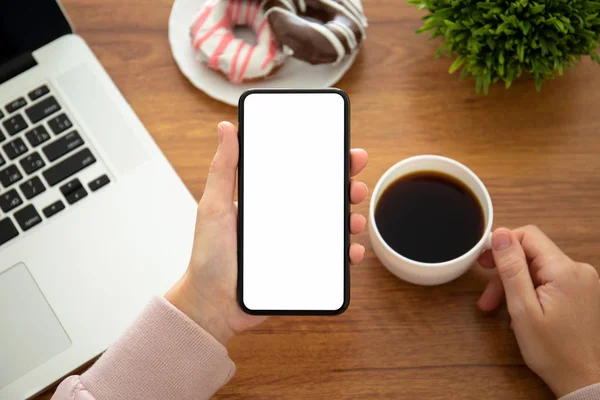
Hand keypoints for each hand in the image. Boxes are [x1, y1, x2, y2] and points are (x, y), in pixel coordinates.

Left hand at [166, 122, 368, 344]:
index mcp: (267, 201)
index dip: (325, 162)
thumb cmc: (209, 256)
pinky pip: (331, 258)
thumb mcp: (213, 206)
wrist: (212, 304)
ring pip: (332, 226)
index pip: (301, 174)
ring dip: (350, 218)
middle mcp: (284, 219)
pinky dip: (347, 253)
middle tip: (355, 184)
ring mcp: (294, 244)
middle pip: (323, 198)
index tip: (343, 151)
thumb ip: (223, 169)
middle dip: (346, 187)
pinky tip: (352, 250)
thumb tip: (227, 129)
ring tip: (354, 219)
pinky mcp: (301, 267)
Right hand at [477, 226, 599, 396]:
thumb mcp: (522, 309)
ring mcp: (582, 281)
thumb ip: (511, 268)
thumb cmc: (553, 351)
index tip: (484, 265)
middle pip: (531, 254)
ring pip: (537, 268)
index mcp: (564, 270)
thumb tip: (501, 234)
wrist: (583, 380)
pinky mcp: (581, 292)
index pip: (528, 235)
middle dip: (505, 272)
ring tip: (497, 309)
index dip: (502, 245)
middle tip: (487, 297)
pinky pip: (548, 279)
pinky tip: (520, 310)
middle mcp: (578, 269)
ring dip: (514, 284)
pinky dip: (530, 290)